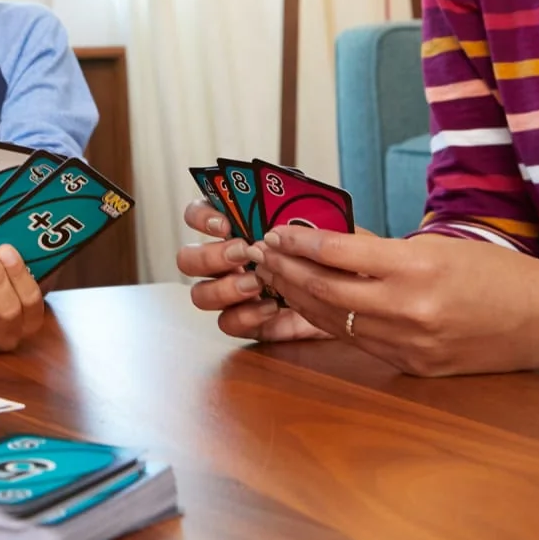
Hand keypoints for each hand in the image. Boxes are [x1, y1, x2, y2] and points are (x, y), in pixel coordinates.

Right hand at [176, 200, 326, 342]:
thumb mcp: (319, 227)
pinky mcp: (246, 321)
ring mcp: (231, 292)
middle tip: (244, 253)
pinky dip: (246, 316)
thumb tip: (278, 221)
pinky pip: (228, 324)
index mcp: (235, 229)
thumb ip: (295, 218)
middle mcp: (224, 260)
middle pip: (188, 259)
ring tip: (256, 284)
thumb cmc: (328, 253)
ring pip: (200, 294)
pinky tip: (272, 307)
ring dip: (224, 289)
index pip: (196, 215)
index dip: (201, 218)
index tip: (225, 224)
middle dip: (211, 256)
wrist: (349, 295)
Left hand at [256, 227, 538, 375]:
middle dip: (287, 271)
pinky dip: (329, 323)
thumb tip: (327, 239)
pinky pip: (358, 342)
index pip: (338, 254)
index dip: (299, 244)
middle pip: (327, 291)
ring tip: (276, 278)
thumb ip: (379, 247)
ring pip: (335, 321)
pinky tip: (310, 307)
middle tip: (262, 255)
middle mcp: (409, 310)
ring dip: (299, 299)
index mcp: (417, 269)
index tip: (276, 233)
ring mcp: (410, 345)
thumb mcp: (437, 246)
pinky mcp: (413, 367)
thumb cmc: (496, 275)